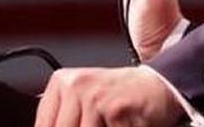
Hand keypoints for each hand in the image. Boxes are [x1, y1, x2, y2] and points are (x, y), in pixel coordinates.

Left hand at [34, 66, 185, 126]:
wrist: (160, 85)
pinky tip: (123, 123)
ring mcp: (94, 96)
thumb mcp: (84, 100)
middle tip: (99, 123)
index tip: (74, 125)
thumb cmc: (121, 96)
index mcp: (62, 81)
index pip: (43, 124)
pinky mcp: (114, 109)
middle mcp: (75, 85)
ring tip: (111, 122)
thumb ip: (64, 118)